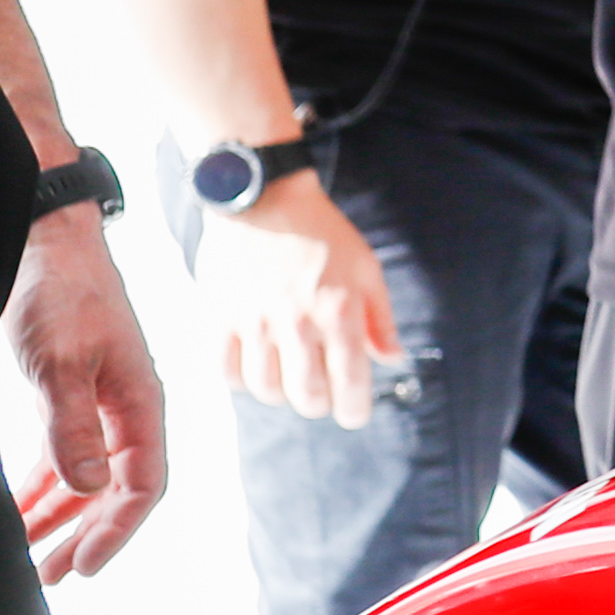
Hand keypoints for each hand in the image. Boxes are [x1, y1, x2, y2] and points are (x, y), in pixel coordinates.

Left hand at [5, 210, 169, 582]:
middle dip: (85, 535)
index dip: (117, 529)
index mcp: (143, 402)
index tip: (83, 565)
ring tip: (29, 554)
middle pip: (117, 490)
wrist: (45, 242)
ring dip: (59, 516)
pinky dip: (43, 486)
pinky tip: (20, 508)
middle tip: (50, 576)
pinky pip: (63, 455)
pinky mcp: (71, 395)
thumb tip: (88, 488)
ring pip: (86, 477)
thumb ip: (73, 427)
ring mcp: (100, 403)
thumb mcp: (62, 361)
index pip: (144, 482)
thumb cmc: (62, 293)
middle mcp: (128, 410)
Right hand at [194, 172, 400, 429]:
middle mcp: (297, 322)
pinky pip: (226, 372)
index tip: (353, 414)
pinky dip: (242, 379)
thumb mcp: (367, 269)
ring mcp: (255, 322)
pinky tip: (256, 366)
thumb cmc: (323, 235)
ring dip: (282, 393)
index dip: (354, 409)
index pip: (350, 382)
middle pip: (308, 396)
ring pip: (267, 389)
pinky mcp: (220, 317)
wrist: (265, 200)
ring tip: (290, 375)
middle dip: (320, 404)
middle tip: (323, 394)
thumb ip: (380, 320)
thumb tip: (393, 359)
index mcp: (339, 312)